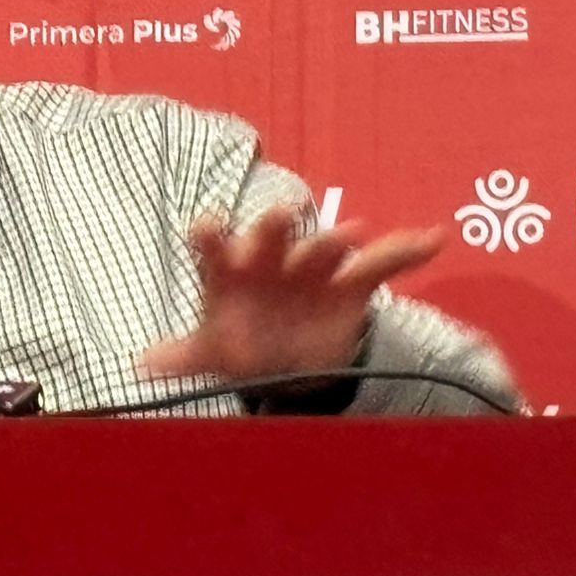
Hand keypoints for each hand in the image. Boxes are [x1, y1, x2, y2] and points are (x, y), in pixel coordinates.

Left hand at [140, 207, 443, 381]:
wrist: (288, 356)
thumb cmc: (241, 340)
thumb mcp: (212, 351)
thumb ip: (183, 355)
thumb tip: (143, 363)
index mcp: (230, 269)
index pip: (214, 245)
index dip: (210, 236)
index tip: (207, 225)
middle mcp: (270, 259)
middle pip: (270, 237)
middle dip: (274, 227)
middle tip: (279, 213)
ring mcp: (312, 267)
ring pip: (324, 248)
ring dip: (337, 242)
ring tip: (354, 233)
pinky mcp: (351, 283)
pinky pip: (382, 263)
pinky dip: (407, 251)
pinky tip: (433, 239)